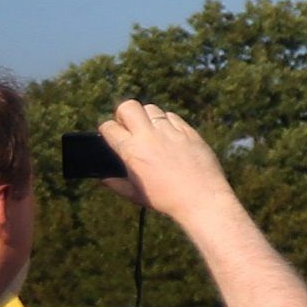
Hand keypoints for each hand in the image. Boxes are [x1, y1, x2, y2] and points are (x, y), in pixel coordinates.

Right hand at [93, 100, 234, 217]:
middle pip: (128, 106)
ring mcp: (171, 132)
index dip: (108, 129)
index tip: (112, 134)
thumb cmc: (167, 199)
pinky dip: (167, 122)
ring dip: (147, 117)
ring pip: (152, 109)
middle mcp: (149, 136)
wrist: (202, 199)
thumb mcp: (136, 195)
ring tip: (151, 131)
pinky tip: (169, 134)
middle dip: (124, 113)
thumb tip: (104, 180)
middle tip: (129, 126)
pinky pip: (173, 116)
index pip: (109, 127)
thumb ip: (117, 185)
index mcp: (131, 151)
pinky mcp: (189, 131)